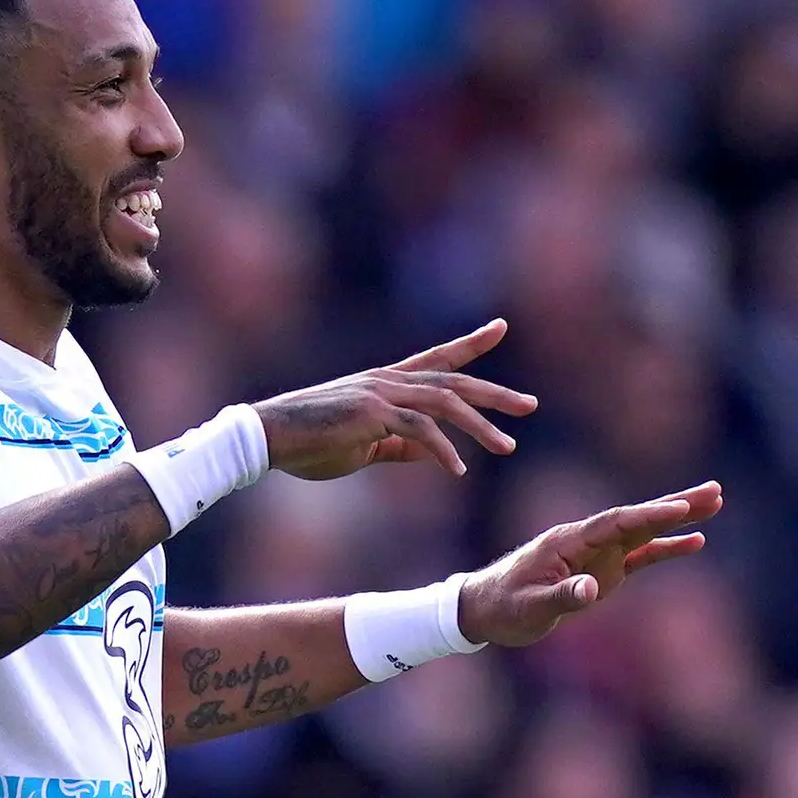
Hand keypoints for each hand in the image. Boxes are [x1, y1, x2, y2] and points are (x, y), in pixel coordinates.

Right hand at [254, 320, 539, 480]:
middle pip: (454, 381)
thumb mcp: (364, 448)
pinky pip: (418, 431)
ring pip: (445, 404)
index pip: (438, 358)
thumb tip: (435, 455)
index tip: (500, 327)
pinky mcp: (371, 414)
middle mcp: (389, 380)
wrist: (267, 437)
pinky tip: (457, 469)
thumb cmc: (308, 443)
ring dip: (480, 426)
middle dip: (495, 393)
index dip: (471, 344)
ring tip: (507, 445)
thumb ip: (400, 448)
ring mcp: (381, 393)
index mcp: (386, 383)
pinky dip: (442, 450)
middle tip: (530, 405)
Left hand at [453, 482, 722, 648]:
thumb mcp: (529, 608)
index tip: (680, 509)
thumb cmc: (504, 607)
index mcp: (568, 541)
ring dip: (678, 518)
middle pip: (637, 517)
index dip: (649, 516)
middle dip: (676, 504)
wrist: (486, 608)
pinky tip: (696, 541)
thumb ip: (560, 597)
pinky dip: (666, 548)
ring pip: (644, 530)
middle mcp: (587, 540)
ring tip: (715, 503)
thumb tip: (591, 590)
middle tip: (715, 490)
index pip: (615, 523)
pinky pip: (640, 555)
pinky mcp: (603, 569)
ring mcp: (598, 553)